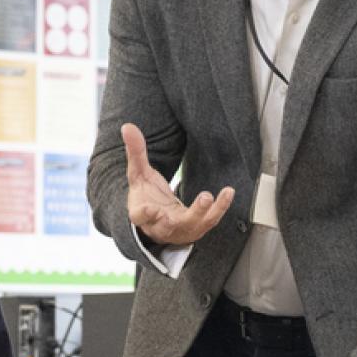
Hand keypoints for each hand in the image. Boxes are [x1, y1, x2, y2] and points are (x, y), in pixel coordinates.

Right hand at [122, 123, 232, 247]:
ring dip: (206, 212)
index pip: (140, 216)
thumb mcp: (139, 175)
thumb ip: (135, 153)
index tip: (151, 209)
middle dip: (188, 215)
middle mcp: (160, 227)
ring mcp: (180, 230)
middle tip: (202, 199)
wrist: (157, 221)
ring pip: (194, 224)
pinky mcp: (196, 228)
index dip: (145, 214)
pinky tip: (228, 193)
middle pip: (171, 225)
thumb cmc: (146, 197)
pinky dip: (220, 208)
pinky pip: (210, 220)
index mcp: (142, 214)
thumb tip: (127, 127)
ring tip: (212, 196)